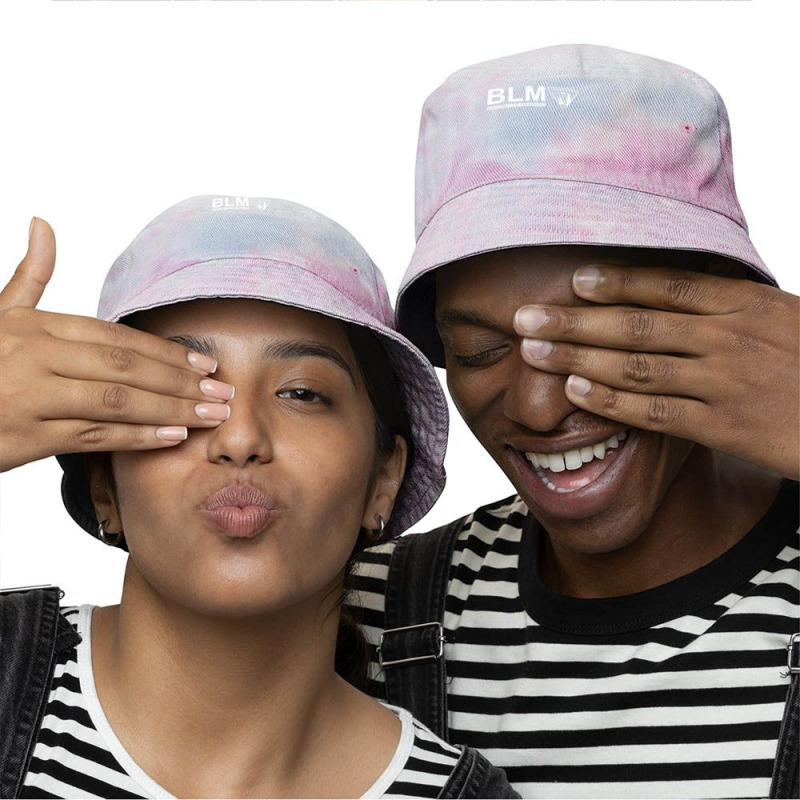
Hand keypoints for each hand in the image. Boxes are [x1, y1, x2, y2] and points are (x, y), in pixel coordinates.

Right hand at [0, 218, 234, 472]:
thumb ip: (29, 275)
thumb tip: (43, 222)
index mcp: (36, 326)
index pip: (116, 337)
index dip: (165, 351)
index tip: (205, 362)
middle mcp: (36, 357)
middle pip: (125, 368)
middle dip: (180, 381)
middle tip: (224, 392)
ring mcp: (32, 398)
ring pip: (117, 403)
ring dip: (171, 409)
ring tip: (210, 415)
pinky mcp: (27, 438)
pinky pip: (93, 436)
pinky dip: (137, 437)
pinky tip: (172, 437)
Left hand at [514, 265, 799, 479]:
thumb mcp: (785, 318)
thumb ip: (731, 304)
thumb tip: (681, 287)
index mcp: (747, 304)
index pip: (670, 285)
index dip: (618, 281)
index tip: (574, 278)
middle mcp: (732, 338)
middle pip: (638, 324)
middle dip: (575, 320)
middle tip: (526, 316)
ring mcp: (727, 382)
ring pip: (639, 366)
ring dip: (580, 358)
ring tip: (534, 352)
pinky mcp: (725, 427)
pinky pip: (657, 412)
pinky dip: (613, 402)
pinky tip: (578, 393)